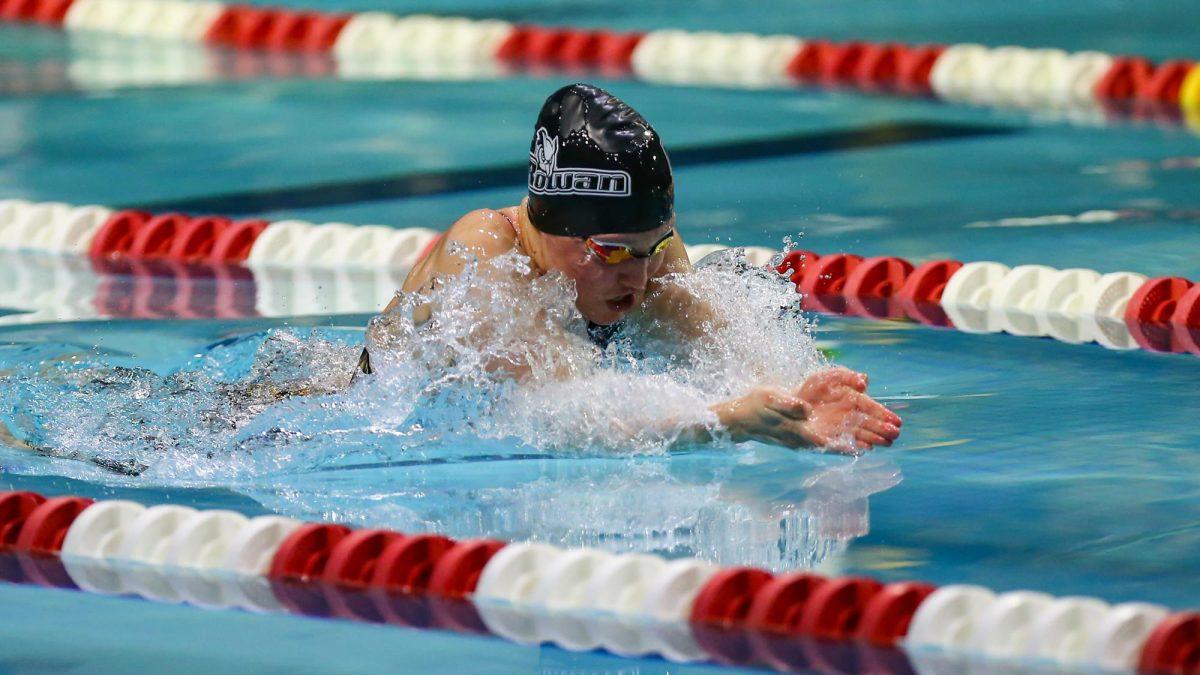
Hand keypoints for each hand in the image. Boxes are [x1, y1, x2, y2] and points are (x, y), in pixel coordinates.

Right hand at [712, 367, 901, 451]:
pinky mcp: (809, 434)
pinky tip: (866, 443)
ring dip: (866, 438)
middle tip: (894, 436)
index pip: (830, 440)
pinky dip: (851, 440)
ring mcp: (809, 438)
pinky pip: (835, 438)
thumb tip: (805, 410)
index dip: (851, 443)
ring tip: (890, 439)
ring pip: (843, 438)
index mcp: (800, 432)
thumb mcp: (769, 400)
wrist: (741, 419)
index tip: (871, 447)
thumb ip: (787, 406)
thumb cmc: (755, 408)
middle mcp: (808, 438)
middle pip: (843, 439)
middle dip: (869, 437)